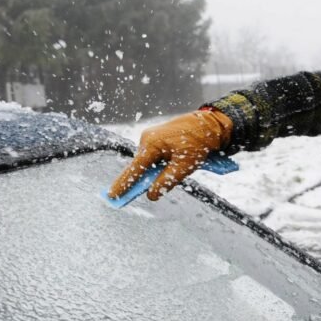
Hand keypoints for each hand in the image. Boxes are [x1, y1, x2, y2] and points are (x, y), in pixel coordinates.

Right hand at [109, 109, 232, 200]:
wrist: (209, 124)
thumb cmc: (198, 143)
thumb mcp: (184, 166)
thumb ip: (166, 181)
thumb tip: (151, 195)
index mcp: (151, 144)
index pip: (134, 169)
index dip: (123, 184)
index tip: (112, 196)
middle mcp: (147, 139)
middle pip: (140, 166)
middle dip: (145, 179)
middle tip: (148, 191)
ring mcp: (150, 137)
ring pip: (148, 162)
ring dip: (156, 171)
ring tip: (176, 168)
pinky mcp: (156, 138)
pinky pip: (153, 157)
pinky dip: (159, 165)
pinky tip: (173, 164)